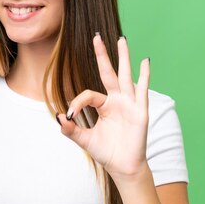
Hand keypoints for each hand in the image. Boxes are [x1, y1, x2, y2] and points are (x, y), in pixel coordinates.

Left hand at [56, 34, 149, 183]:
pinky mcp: (140, 110)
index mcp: (104, 105)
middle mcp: (117, 100)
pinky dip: (144, 75)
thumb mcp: (84, 139)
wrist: (123, 167)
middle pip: (108, 72)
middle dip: (102, 55)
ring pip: (125, 75)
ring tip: (122, 39)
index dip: (77, 103)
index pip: (88, 95)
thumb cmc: (106, 152)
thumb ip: (70, 129)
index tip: (71, 116)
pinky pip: (142, 90)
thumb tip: (59, 116)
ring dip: (123, 57)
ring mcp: (129, 103)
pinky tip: (145, 61)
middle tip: (96, 36)